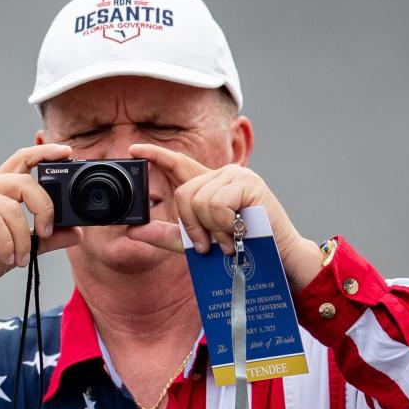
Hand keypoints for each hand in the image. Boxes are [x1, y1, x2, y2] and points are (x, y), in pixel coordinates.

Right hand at [0, 144, 82, 311]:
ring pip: (12, 207)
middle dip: (44, 209)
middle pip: (25, 182)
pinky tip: (6, 257)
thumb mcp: (19, 249)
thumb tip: (75, 232)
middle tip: (46, 233)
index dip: (45, 153)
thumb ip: (45, 239)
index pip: (23, 160)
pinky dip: (6, 243)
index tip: (67, 152)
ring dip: (22, 238)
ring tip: (19, 259)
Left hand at [126, 143, 322, 289]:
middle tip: (207, 245)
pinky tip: (236, 234)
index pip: (178, 163)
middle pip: (184, 193)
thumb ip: (166, 235)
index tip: (134, 150)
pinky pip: (217, 204)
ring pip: (199, 200)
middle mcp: (221, 175)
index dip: (156, 155)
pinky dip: (223, 225)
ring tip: (227, 241)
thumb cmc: (240, 249)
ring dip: (211, 229)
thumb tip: (132, 230)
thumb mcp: (195, 243)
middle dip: (191, 226)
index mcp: (209, 186)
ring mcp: (236, 176)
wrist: (276, 258)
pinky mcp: (248, 183)